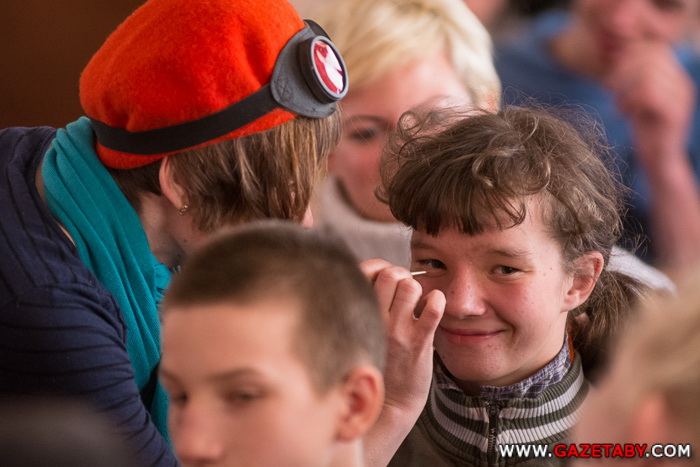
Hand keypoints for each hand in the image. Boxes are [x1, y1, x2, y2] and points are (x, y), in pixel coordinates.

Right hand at [359, 259, 444, 415]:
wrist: (389, 403)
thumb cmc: (378, 359)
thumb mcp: (361, 328)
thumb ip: (367, 302)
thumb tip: (384, 271)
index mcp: (357, 314)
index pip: (364, 271)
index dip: (379, 268)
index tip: (387, 280)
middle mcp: (374, 320)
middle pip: (389, 274)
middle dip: (401, 275)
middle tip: (404, 291)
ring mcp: (397, 331)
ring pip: (410, 285)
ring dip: (418, 289)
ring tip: (417, 303)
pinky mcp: (418, 342)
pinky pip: (433, 307)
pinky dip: (437, 300)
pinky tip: (433, 308)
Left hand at [603, 41, 695, 172]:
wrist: (658, 161)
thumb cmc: (645, 131)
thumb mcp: (638, 99)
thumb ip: (634, 79)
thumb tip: (618, 57)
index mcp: (676, 78)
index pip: (656, 49)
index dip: (630, 56)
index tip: (612, 74)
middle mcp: (682, 85)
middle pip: (652, 56)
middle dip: (624, 69)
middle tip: (610, 88)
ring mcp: (681, 99)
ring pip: (649, 74)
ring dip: (626, 88)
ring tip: (619, 105)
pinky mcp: (674, 114)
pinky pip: (649, 94)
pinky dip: (630, 101)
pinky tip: (625, 114)